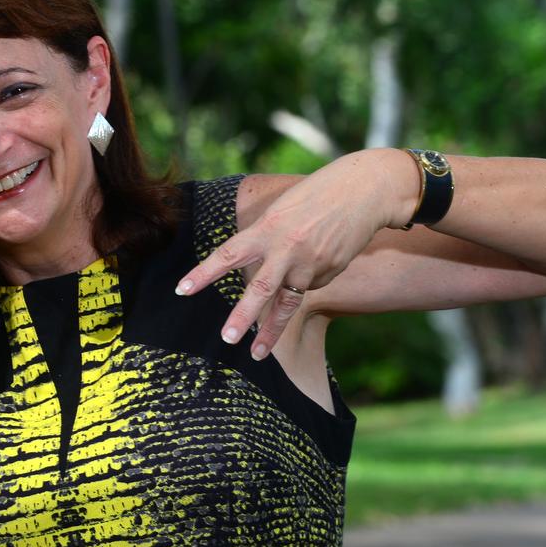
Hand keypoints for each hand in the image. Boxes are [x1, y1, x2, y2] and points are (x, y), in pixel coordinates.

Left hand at [177, 151, 414, 358]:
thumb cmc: (314, 195)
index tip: (181, 290)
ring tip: (257, 354)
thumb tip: (254, 267)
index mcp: (267, 228)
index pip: (228, 254)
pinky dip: (303, 283)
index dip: (203, 273)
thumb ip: (263, 238)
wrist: (364, 192)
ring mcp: (309, 265)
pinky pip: (308, 287)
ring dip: (271, 332)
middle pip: (260, 289)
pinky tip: (315, 262)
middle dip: (242, 316)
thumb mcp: (280, 210)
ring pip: (286, 304)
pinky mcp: (328, 273)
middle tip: (226, 338)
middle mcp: (286, 250)